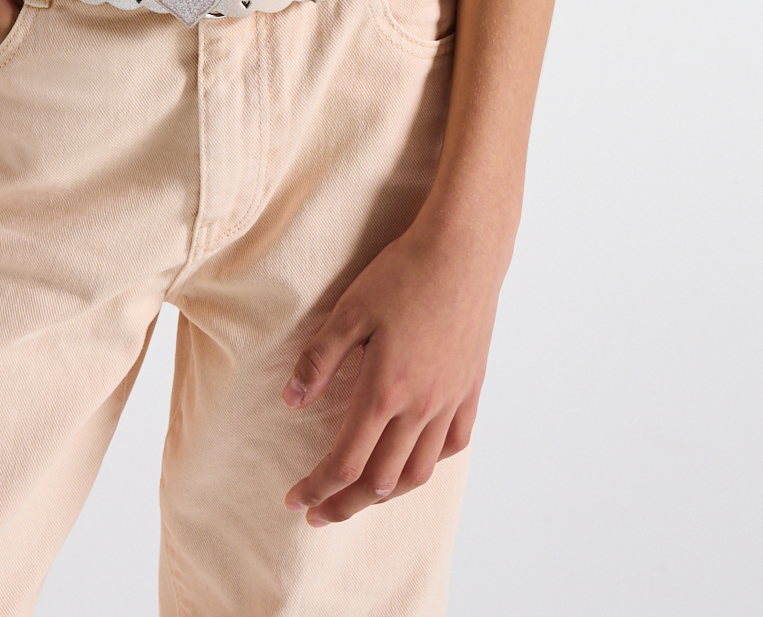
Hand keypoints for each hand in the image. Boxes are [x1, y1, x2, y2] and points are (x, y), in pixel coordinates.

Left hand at [281, 220, 501, 525]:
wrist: (462, 250)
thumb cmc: (402, 273)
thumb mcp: (349, 310)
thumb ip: (319, 360)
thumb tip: (291, 402)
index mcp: (384, 390)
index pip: (345, 462)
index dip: (317, 488)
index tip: (295, 501)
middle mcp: (420, 407)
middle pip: (381, 480)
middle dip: (346, 503)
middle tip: (320, 513)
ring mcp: (450, 400)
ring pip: (420, 471)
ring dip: (387, 492)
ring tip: (363, 495)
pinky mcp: (471, 388)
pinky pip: (454, 444)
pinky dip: (431, 463)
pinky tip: (415, 460)